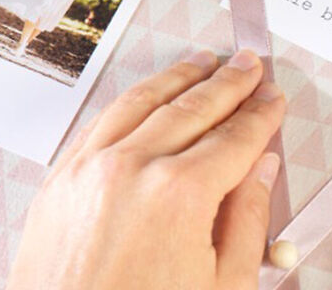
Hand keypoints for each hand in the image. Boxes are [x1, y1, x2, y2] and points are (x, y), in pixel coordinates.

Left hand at [7, 49, 286, 289]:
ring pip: (141, 102)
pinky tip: (145, 96)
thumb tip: (261, 171)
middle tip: (247, 65)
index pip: (235, 137)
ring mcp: (88, 172)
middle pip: (192, 108)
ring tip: (201, 64)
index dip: (260, 114)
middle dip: (227, 83)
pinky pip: (99, 123)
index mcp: (180, 194)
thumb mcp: (224, 287)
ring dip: (178, 78)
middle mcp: (131, 170)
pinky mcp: (58, 184)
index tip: (272, 100)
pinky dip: (130, 101)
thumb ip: (248, 220)